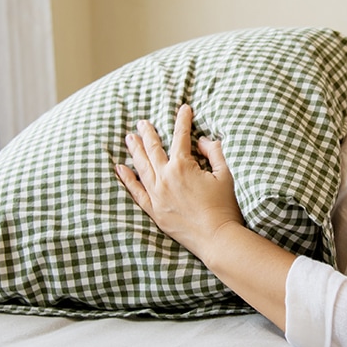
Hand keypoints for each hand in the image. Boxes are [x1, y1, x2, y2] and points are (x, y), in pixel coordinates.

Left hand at [115, 104, 243, 261]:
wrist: (216, 237)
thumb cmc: (224, 206)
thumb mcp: (225, 175)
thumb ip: (215, 153)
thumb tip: (203, 141)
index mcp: (183, 166)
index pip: (180, 136)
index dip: (182, 120)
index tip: (184, 108)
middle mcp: (165, 177)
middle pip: (153, 149)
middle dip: (148, 133)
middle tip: (142, 123)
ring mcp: (157, 194)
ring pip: (141, 167)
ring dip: (135, 150)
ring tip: (129, 138)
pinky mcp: (154, 210)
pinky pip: (136, 192)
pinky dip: (127, 179)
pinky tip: (121, 168)